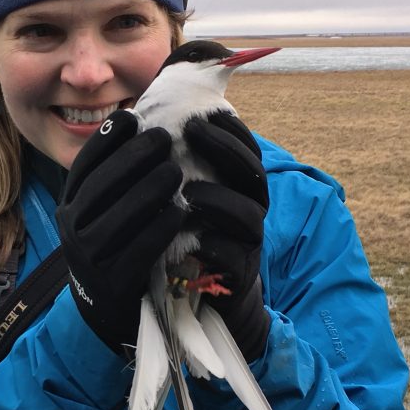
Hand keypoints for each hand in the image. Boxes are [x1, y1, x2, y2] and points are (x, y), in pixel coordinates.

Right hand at [56, 110, 184, 352]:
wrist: (106, 309)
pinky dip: (158, 230)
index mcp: (69, 208)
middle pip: (100, 187)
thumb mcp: (103, 213)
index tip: (131, 116)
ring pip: (118, 218)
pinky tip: (178, 214)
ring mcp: (88, 259)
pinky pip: (137, 252)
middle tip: (164, 138)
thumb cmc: (115, 248)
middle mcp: (71, 231)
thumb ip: (114, 179)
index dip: (105, 140)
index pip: (83, 168)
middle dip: (132, 158)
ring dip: (148, 190)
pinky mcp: (112, 284)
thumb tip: (137, 123)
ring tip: (175, 172)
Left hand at [182, 112, 269, 361]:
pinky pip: (233, 257)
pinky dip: (211, 246)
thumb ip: (186, 167)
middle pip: (254, 174)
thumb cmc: (192, 239)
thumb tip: (155, 122)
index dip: (230, 129)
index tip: (203, 111)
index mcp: (242, 189)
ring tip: (186, 192)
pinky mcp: (238, 276)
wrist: (208, 298)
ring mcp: (248, 244)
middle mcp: (252, 211)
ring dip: (218, 198)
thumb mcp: (191, 200)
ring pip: (248, 215)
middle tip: (192, 131)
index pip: (247, 150)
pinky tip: (188, 238)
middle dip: (224, 148)